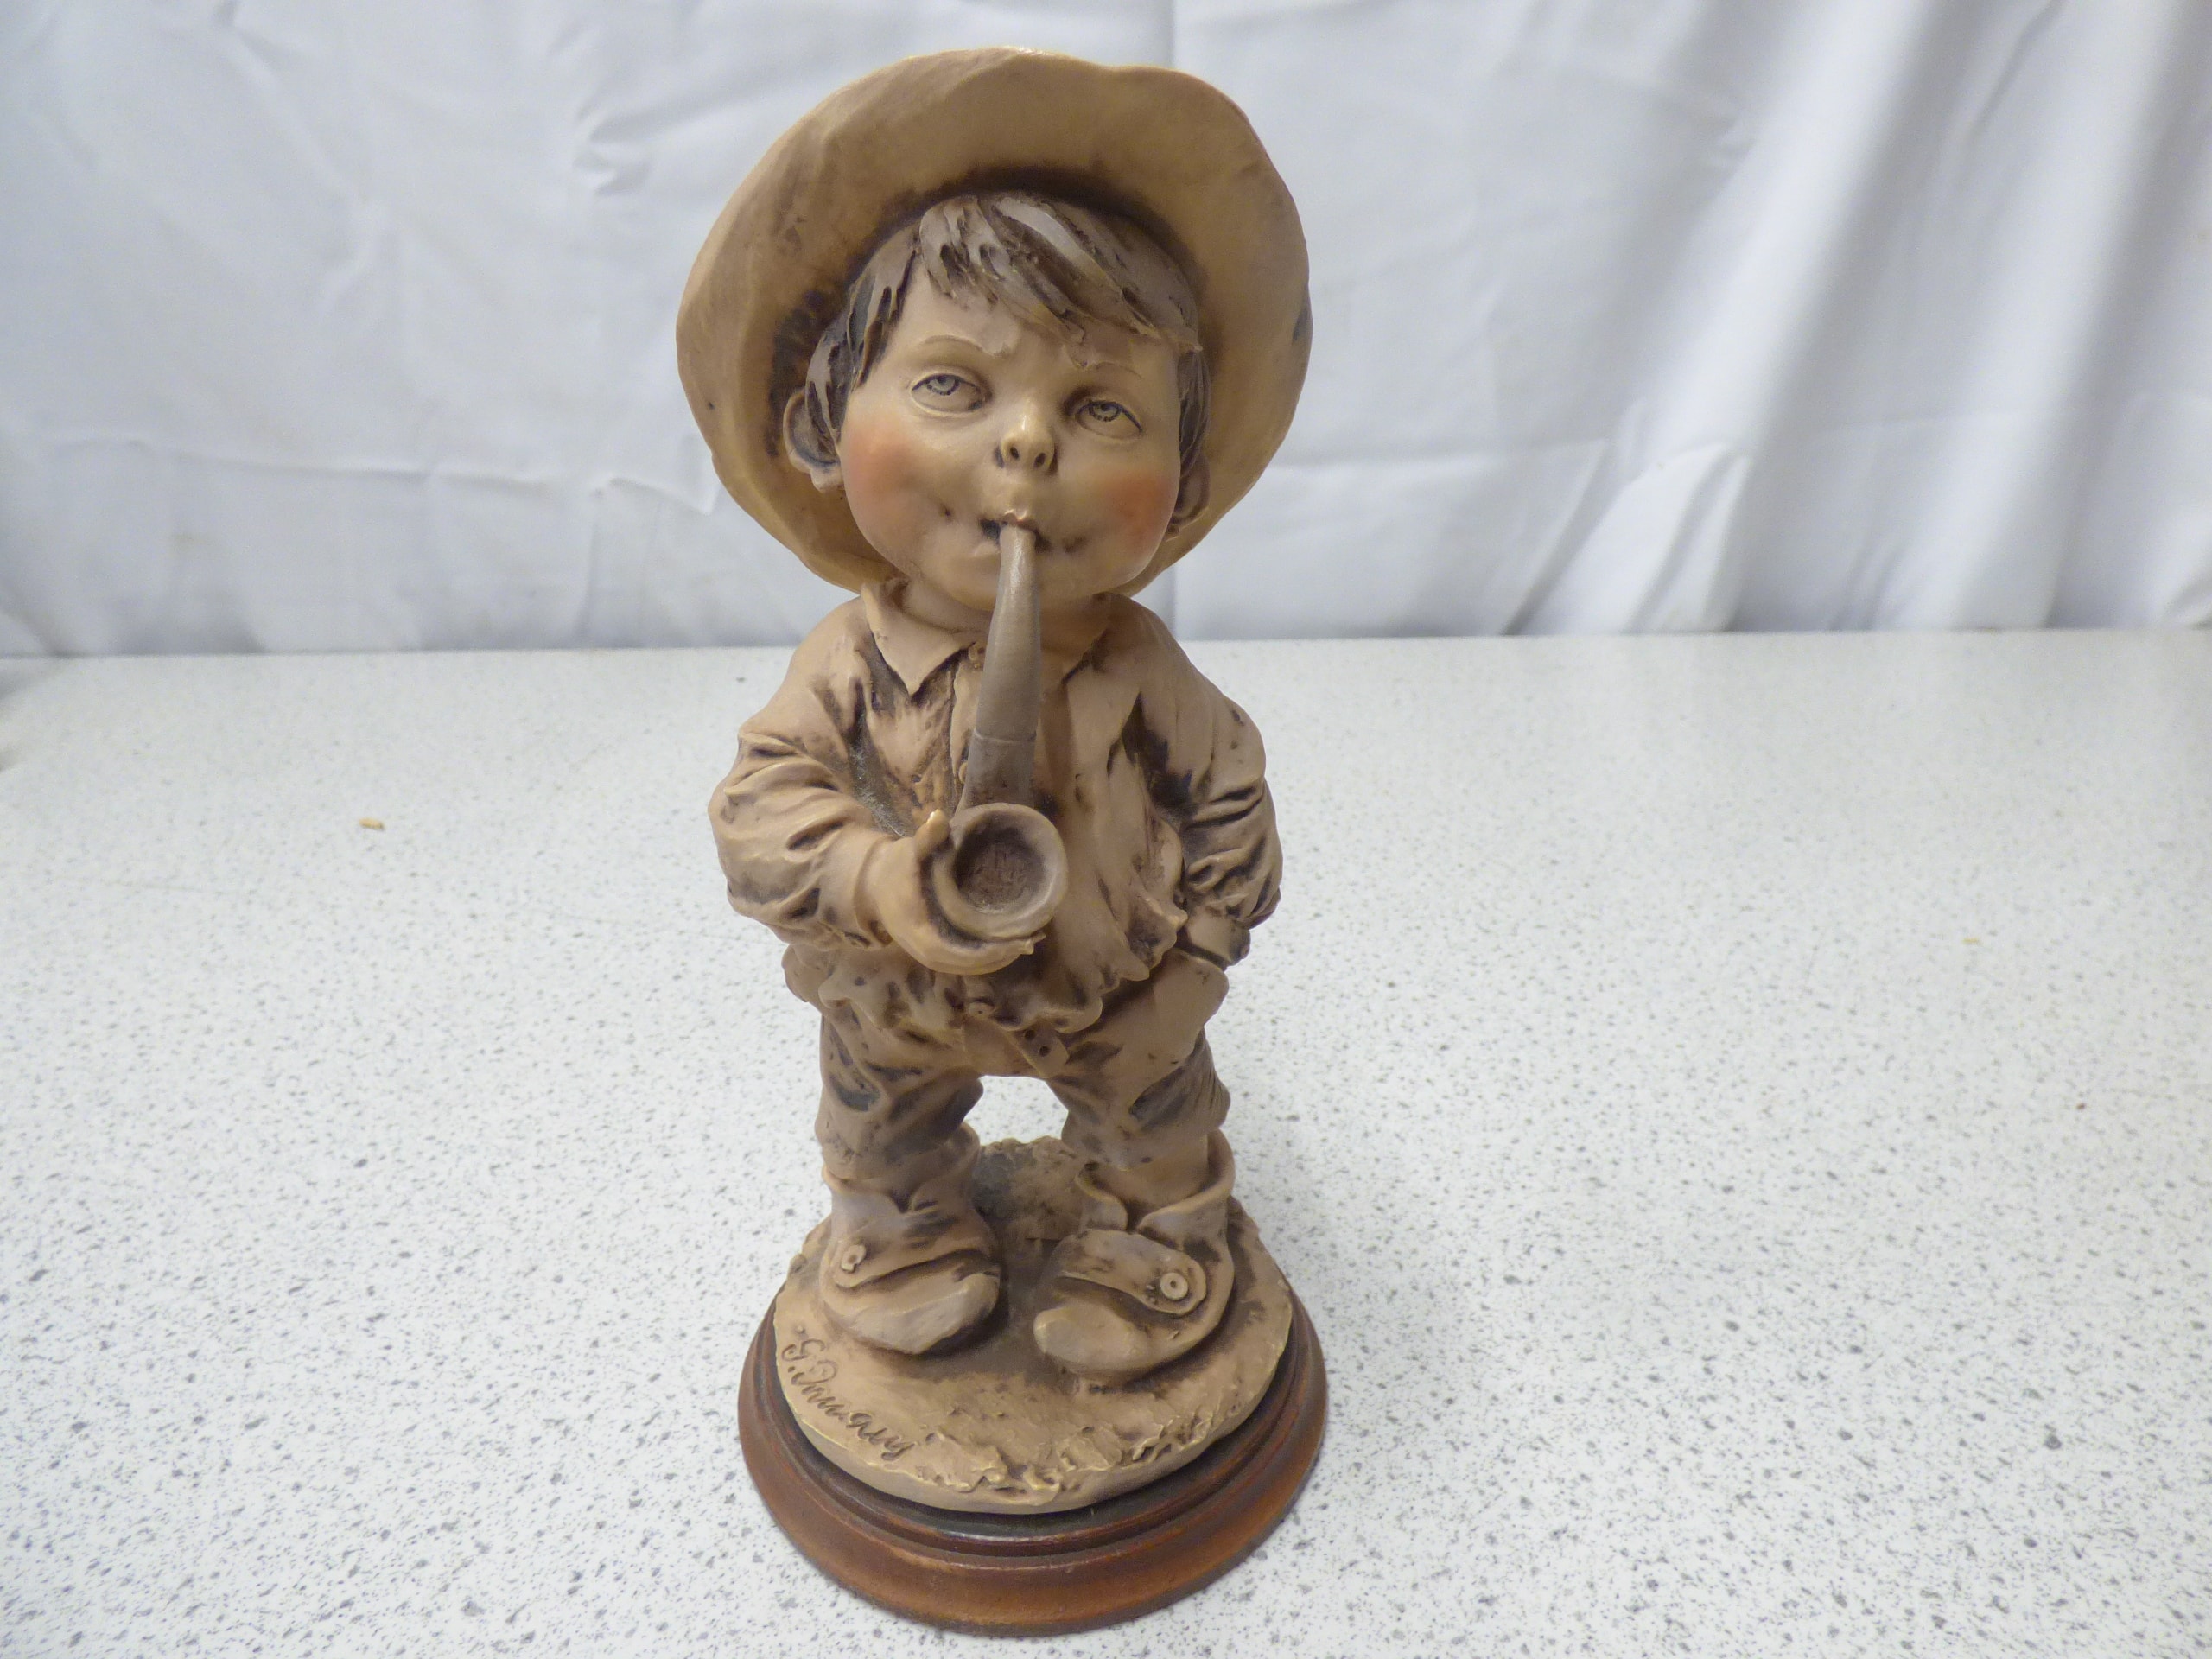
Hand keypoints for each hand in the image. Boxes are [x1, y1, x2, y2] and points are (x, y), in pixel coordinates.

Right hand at [869, 811, 1040, 975]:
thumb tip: (938, 815)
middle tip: (1031, 941)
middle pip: (967, 965)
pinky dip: (988, 957)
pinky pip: (964, 961)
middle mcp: (924, 950)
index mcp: (918, 931)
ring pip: (968, 966)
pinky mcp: (936, 951)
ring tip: (1028, 943)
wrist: (874, 885)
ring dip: (998, 959)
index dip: (987, 954)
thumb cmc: (896, 868)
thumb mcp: (909, 851)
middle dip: (999, 957)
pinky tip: (1010, 946)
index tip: (1015, 942)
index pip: (955, 954)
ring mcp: (929, 954)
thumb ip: (926, 836)